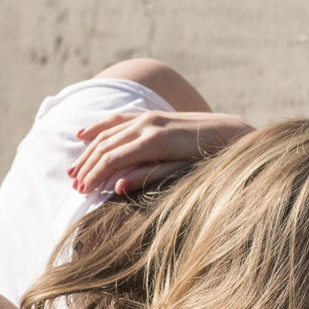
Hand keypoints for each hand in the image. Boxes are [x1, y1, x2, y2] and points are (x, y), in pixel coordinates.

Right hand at [70, 111, 253, 195]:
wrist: (233, 134)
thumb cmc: (211, 160)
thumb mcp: (183, 174)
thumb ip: (149, 177)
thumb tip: (116, 187)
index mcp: (155, 141)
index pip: (112, 158)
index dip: (94, 176)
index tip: (83, 192)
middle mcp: (148, 124)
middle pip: (105, 145)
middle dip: (88, 166)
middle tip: (75, 187)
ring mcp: (149, 117)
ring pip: (108, 132)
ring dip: (89, 151)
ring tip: (75, 170)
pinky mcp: (152, 115)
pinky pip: (118, 120)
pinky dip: (99, 127)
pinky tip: (83, 134)